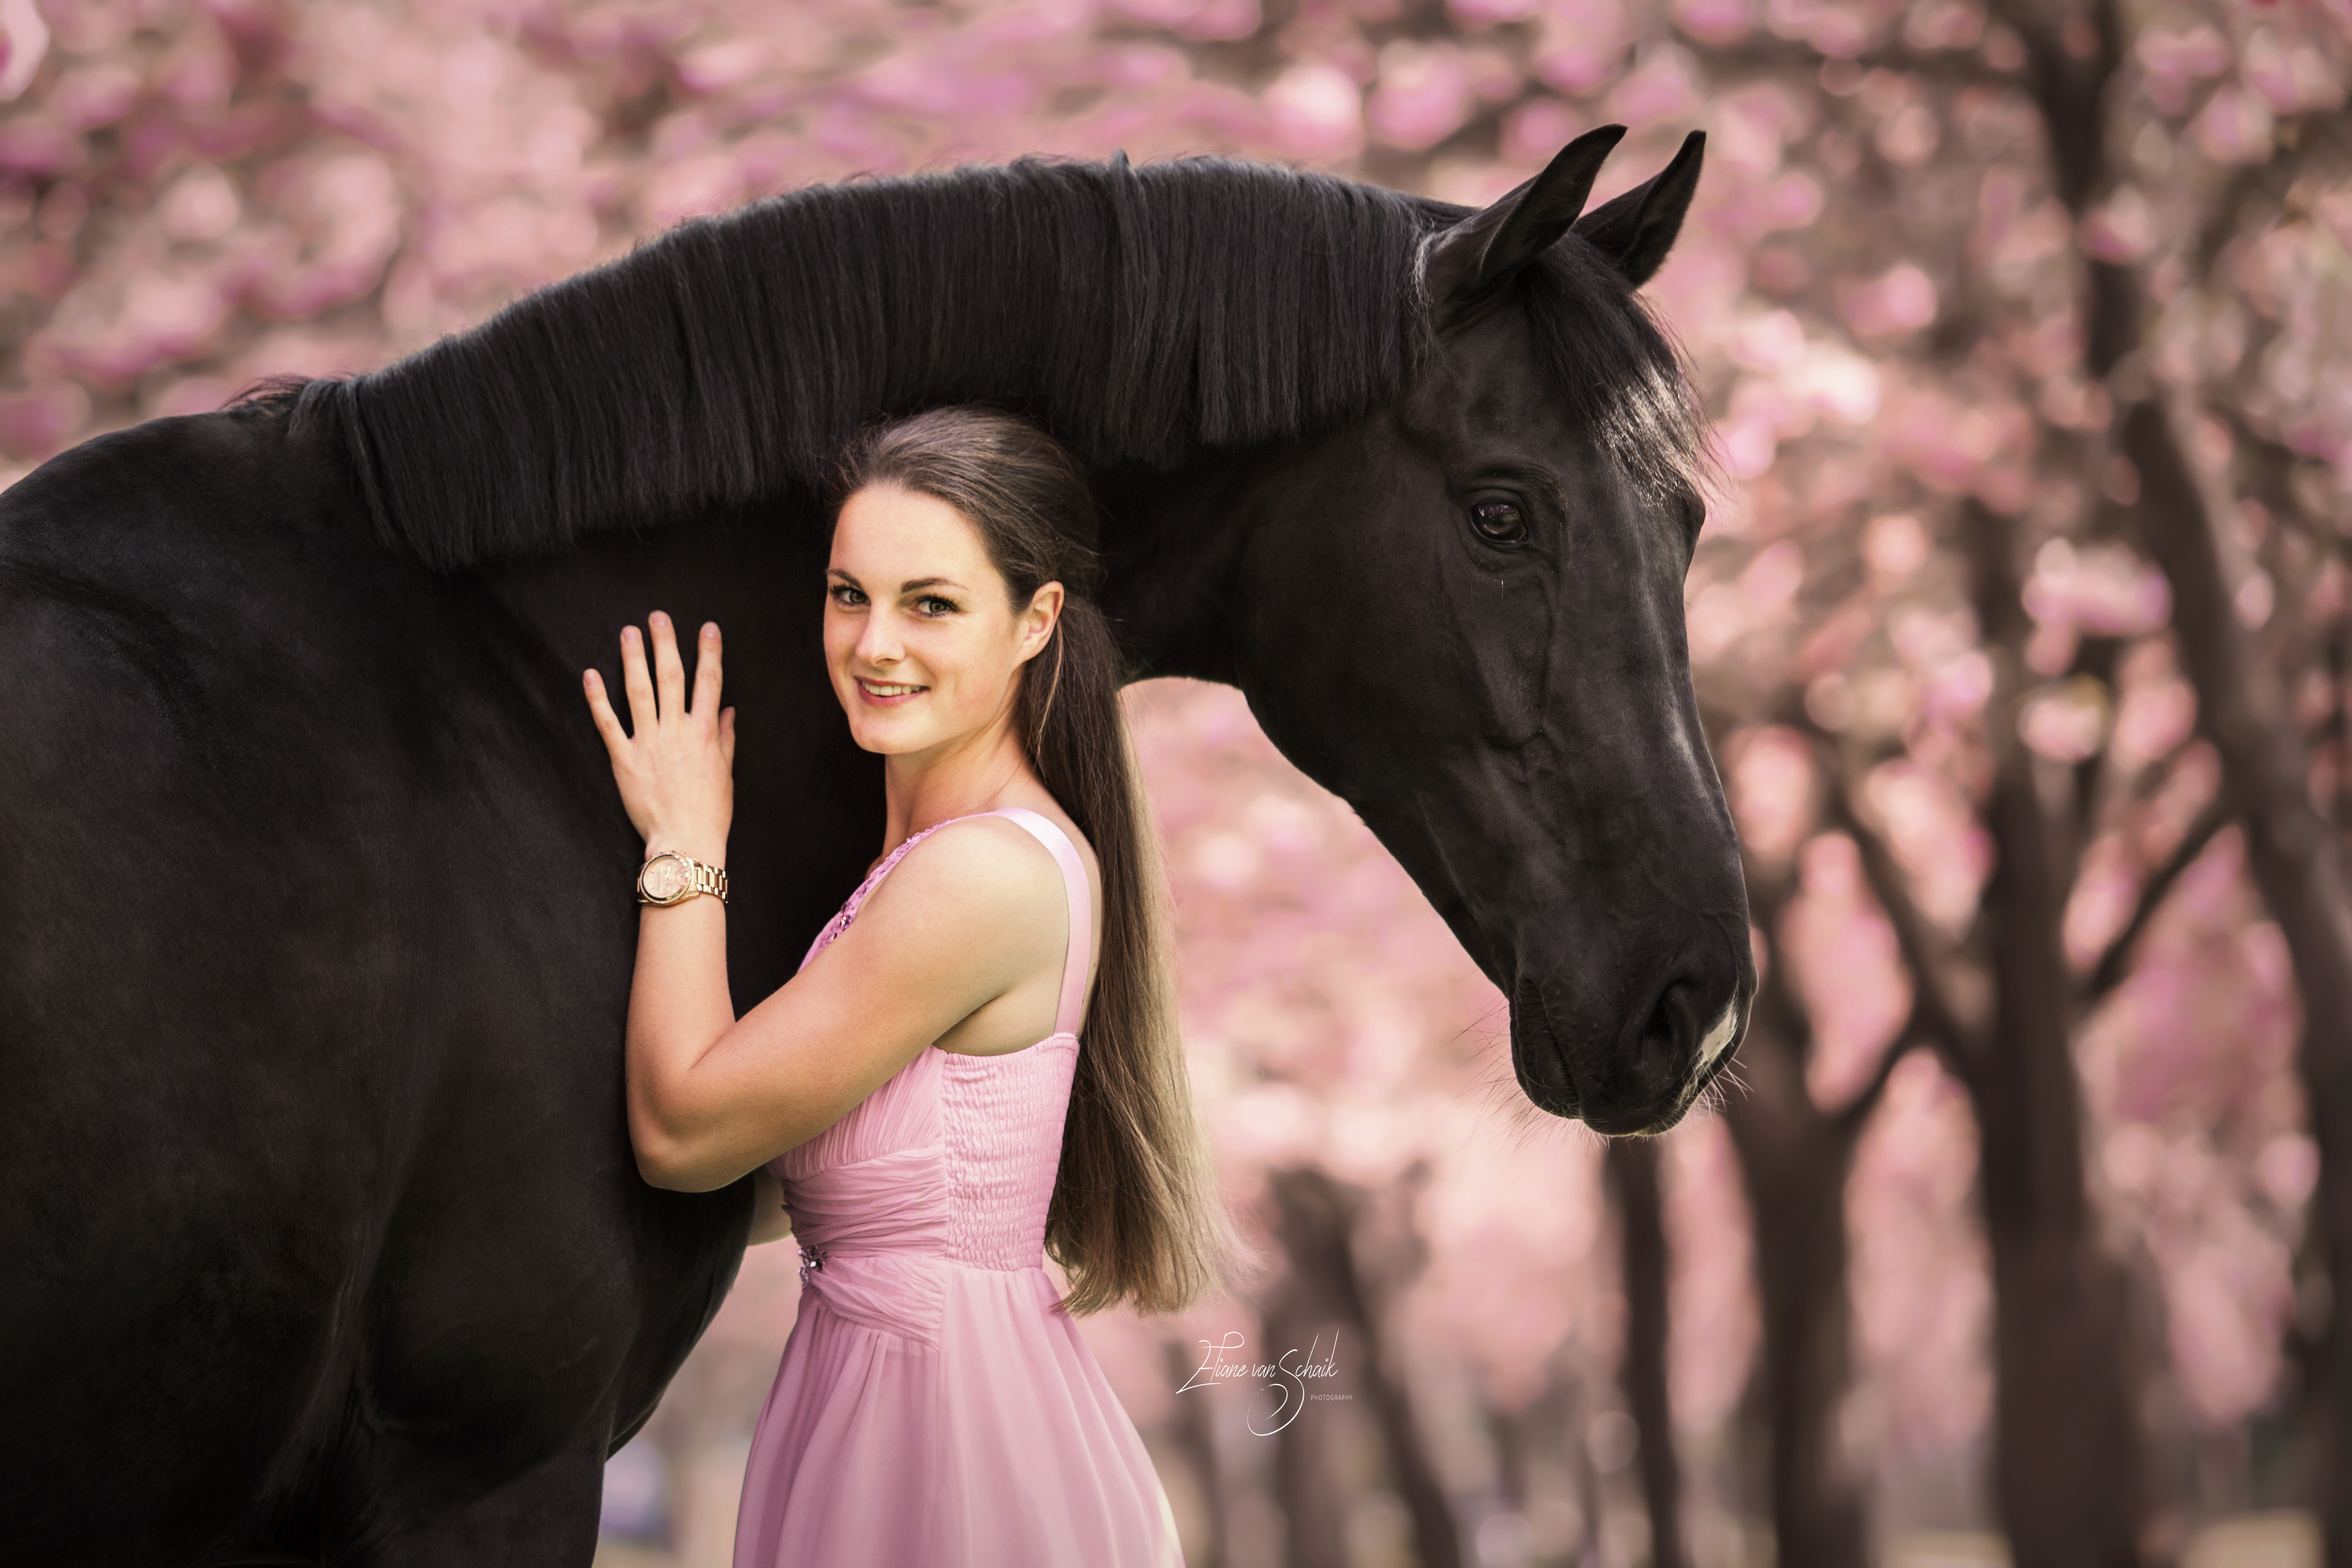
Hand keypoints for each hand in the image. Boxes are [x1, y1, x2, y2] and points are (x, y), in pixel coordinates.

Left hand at [584, 612, 735, 860]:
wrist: (685, 841)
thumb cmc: (710, 812)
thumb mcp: (725, 773)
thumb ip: (725, 739)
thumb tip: (728, 712)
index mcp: (704, 733)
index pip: (709, 683)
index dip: (709, 652)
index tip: (708, 628)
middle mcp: (677, 732)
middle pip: (672, 677)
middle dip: (666, 644)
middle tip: (658, 617)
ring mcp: (648, 743)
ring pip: (639, 691)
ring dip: (634, 659)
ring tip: (629, 633)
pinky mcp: (624, 759)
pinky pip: (608, 723)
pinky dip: (598, 698)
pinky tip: (590, 675)